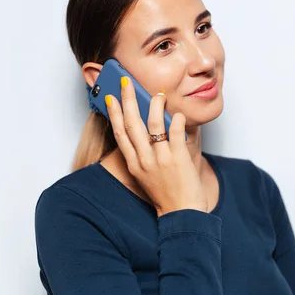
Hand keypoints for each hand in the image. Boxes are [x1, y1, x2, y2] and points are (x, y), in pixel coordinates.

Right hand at [105, 76, 207, 216]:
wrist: (183, 212)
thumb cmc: (166, 193)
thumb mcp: (147, 174)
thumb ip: (144, 154)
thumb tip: (147, 129)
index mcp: (134, 164)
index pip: (119, 133)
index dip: (114, 113)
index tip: (110, 97)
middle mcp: (144, 160)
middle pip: (132, 123)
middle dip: (128, 100)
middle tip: (126, 82)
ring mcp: (161, 159)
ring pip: (154, 124)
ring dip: (155, 105)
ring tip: (158, 94)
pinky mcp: (178, 158)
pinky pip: (176, 132)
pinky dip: (177, 120)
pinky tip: (178, 114)